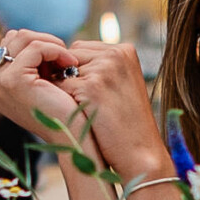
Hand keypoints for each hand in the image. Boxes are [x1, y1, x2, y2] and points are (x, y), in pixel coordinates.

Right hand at [0, 28, 84, 141]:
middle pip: (13, 38)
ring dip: (51, 44)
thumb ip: (32, 67)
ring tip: (69, 61)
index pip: (11, 46)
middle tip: (65, 59)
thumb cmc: (65, 114)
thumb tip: (33, 39)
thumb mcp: (43, 86)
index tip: (60, 62)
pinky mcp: (12, 80)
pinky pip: (35, 48)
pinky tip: (70, 64)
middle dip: (43, 42)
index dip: (38, 47)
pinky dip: (56, 50)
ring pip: (23, 38)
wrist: (73, 138)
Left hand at [61, 40, 167, 182]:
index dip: (78, 71)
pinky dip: (64, 101)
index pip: (82, 48)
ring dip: (67, 90)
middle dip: (71, 77)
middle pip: (71, 55)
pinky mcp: (92, 86)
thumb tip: (63, 60)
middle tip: (89, 103)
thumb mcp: (121, 83)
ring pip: (63, 71)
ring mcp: (104, 69)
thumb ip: (101, 66)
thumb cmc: (127, 122)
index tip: (92, 93)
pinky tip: (82, 115)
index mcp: (125, 50)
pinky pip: (60, 86)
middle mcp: (116, 54)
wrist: (140, 152)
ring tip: (89, 110)